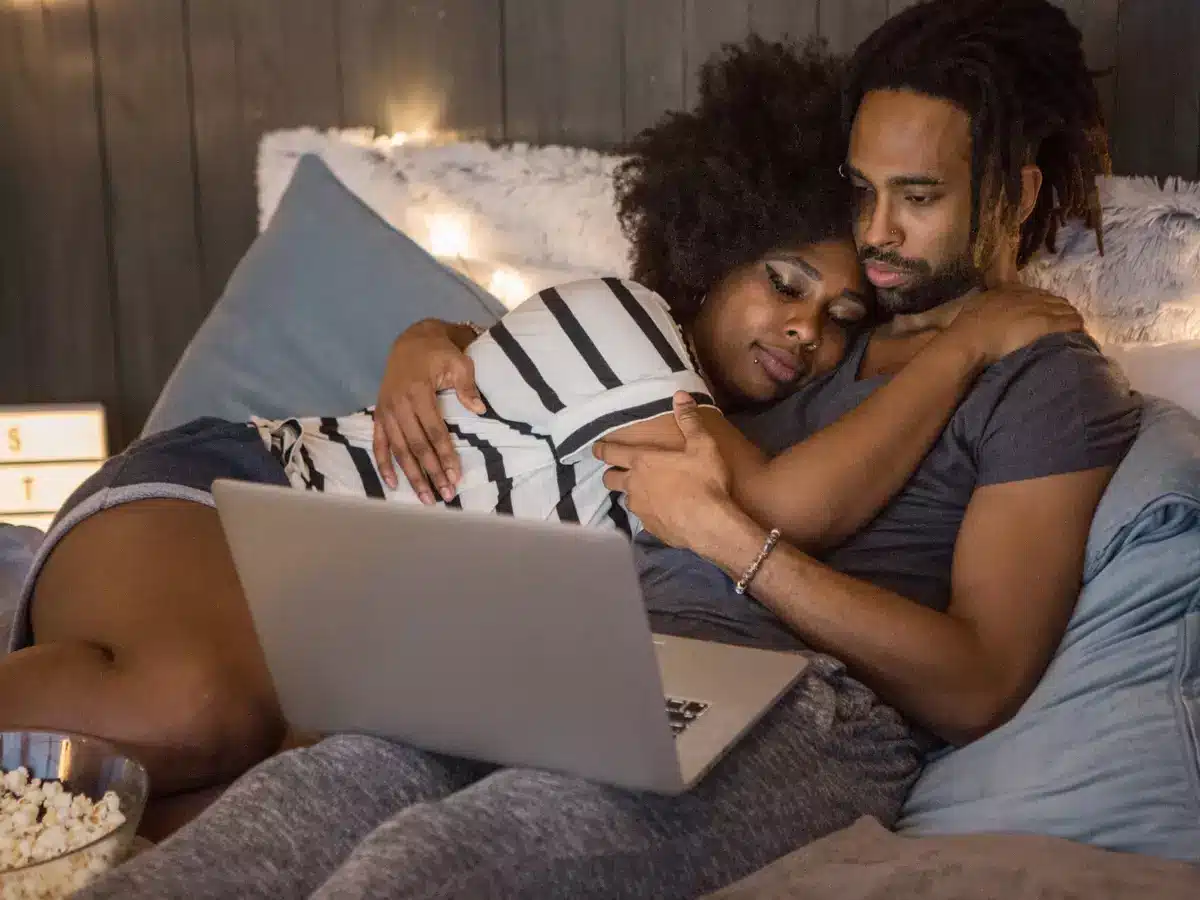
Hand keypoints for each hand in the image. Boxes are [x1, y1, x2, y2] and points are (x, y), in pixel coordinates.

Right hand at [373, 320, 485, 502]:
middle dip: (431, 472)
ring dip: (411, 475)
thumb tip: (479, 409)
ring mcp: (386, 411)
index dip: (445, 455)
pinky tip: (393, 484)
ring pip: (398, 449)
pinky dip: (383, 464)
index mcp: (417, 392)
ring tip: (425, 497)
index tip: (456, 476)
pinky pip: (379, 443)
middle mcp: (398, 404)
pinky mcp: (379, 414)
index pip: (434, 430)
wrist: (412, 340)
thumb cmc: (440, 353)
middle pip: (416, 445)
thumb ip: (467, 385)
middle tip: (445, 494)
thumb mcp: (459, 361)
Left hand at [595, 393, 737, 551]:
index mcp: (642, 462)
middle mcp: (634, 485)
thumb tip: (680, 394)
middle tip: (618, 471)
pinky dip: (649, 513)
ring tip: (645, 492)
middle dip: (611, 473)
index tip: (595, 448)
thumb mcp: (702, 445)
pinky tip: (662, 512)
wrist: (710, 526)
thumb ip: (689, 420)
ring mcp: (640, 509)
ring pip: (626, 499)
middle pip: (609, 479)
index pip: (610, 453)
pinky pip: (643, 518)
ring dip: (631, 494)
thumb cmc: (705, 482)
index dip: (601, 449)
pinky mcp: (650, 529)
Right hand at [946, 285, 1084, 363]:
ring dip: (1069, 321)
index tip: (1044, 317)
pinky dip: (1075, 328)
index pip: (1037, 294)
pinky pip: (1072, 322)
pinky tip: (1076, 336)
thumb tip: (994, 303)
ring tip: (1069, 334)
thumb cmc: (969, 328)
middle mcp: (1028, 295)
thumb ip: (990, 301)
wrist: (971, 340)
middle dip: (1059, 312)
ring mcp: (1040, 308)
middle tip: (1059, 328)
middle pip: (1055, 300)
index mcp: (1011, 290)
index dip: (1044, 305)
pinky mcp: (1048, 323)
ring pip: (1067, 310)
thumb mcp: (978, 306)